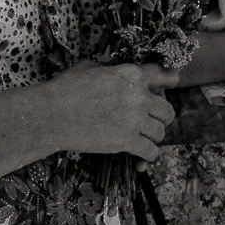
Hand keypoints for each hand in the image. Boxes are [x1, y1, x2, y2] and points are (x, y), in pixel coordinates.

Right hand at [47, 62, 177, 159]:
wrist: (51, 115)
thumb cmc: (65, 89)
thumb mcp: (90, 67)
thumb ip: (109, 69)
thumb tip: (111, 69)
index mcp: (131, 74)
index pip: (162, 75)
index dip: (169, 80)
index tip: (173, 83)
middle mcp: (139, 96)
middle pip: (166, 109)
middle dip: (163, 116)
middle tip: (155, 120)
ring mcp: (134, 119)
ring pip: (160, 131)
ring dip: (155, 136)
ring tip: (148, 138)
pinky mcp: (126, 141)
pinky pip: (150, 151)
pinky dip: (149, 155)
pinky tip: (145, 157)